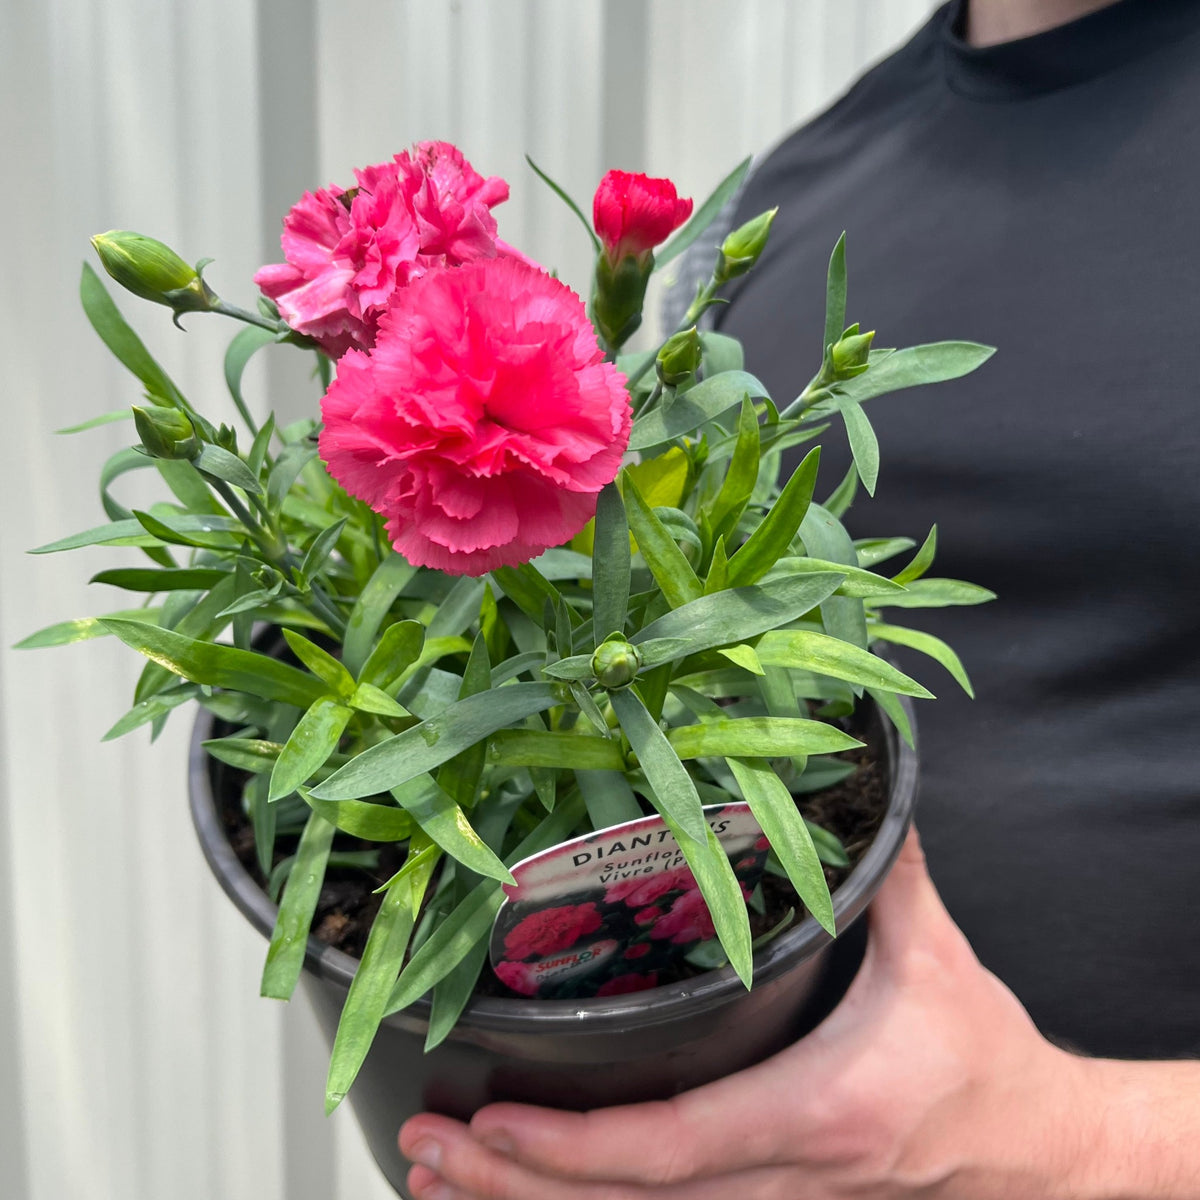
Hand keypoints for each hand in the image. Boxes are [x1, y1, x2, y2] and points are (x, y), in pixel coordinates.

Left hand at [399, 828, 1091, 1198]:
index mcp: (816, 1108)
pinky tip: (527, 1197)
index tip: (492, 1123)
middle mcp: (783, 1176)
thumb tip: (855, 774)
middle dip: (515, 1188)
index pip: (676, 1143)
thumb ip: (882, 866)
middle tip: (423, 1151)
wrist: (1039, 1149)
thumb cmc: (983, 1054)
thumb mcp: (936, 952)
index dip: (576, 1146)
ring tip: (439, 1182)